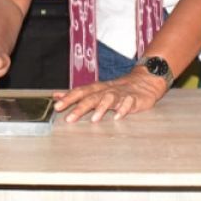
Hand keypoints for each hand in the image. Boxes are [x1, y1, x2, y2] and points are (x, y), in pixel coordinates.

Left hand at [52, 68, 167, 122]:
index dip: (68, 98)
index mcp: (97, 89)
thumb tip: (56, 95)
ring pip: (109, 99)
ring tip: (94, 119)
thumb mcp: (95, 90)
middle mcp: (107, 90)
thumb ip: (76, 94)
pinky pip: (128, 103)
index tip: (57, 106)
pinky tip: (118, 117)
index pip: (80, 92)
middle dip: (80, 107)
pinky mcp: (134, 99)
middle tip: (69, 118)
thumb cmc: (116, 88)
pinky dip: (123, 109)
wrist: (144, 81)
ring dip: (101, 108)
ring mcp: (120, 94)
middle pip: (92, 97)